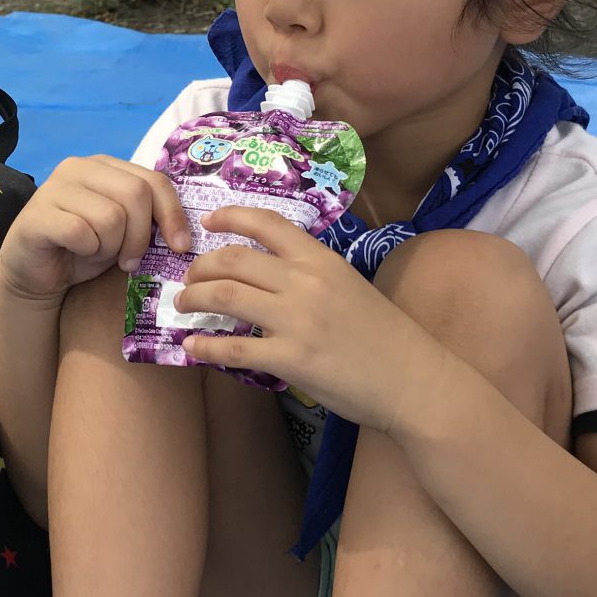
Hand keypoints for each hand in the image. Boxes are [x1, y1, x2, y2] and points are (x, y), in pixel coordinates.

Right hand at [0, 155, 193, 306]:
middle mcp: (79, 167)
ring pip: (110, 217)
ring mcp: (54, 187)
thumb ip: (147, 217)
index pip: (153, 180)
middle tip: (129, 261)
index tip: (180, 246)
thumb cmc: (84, 249)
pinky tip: (77, 253)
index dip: (173, 214)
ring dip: (111, 247)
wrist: (36, 273)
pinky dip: (87, 251)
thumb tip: (184, 233)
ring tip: (97, 254)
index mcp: (105, 165)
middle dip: (141, 236)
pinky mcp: (37, 213)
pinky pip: (80, 232)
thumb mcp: (125, 230)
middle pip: (136, 195)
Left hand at [176, 205, 448, 437]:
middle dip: (201, 267)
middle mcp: (305, 282)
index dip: (231, 216)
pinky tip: (193, 348)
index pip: (267, 223)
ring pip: (225, 296)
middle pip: (233, 259)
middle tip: (190, 279)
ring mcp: (296, 320)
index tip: (209, 221)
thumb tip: (266, 276)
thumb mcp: (349, 285)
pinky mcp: (291, 359)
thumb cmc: (384, 335)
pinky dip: (205, 347)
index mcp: (321, 259)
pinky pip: (233, 349)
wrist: (413, 379)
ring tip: (184, 306)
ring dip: (195, 299)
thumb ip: (311, 275)